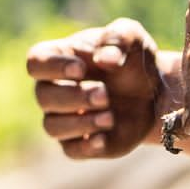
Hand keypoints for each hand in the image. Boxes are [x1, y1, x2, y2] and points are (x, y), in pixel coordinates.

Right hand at [25, 20, 172, 160]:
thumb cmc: (133, 59)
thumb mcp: (132, 37)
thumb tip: (103, 59)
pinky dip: (86, 146)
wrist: (153, 92)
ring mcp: (65, 118)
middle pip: (43, 96)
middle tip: (105, 95)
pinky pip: (71, 150)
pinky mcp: (81, 143)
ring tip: (110, 117)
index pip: (36, 62)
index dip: (53, 66)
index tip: (81, 69)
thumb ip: (117, 38)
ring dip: (80, 123)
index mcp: (60, 58)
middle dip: (74, 96)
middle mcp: (55, 90)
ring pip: (52, 126)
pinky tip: (104, 138)